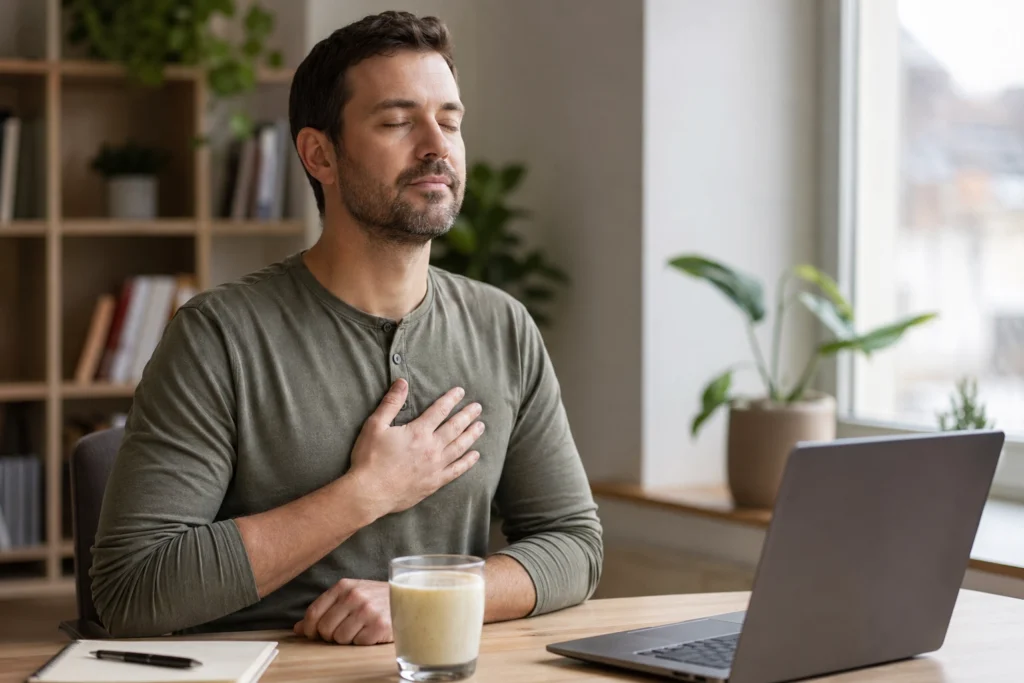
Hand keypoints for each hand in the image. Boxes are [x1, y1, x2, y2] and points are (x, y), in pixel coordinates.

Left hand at [294, 579, 391, 644]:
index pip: (313, 613)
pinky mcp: (380, 625)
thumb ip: (323, 609)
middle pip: (325, 628)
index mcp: (343, 586)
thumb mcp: (348, 596)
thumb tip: (297, 629)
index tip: (316, 634)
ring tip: (360, 629)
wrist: (408, 598)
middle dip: (331, 635)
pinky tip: (371, 631)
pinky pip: (358, 643)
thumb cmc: (375, 599)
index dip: (310, 628)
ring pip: (340, 638)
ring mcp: (368, 610)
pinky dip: (363, 641)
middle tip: (343, 630)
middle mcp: (354, 596)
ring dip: (348, 639)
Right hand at [349, 379, 484, 516]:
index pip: (439, 411)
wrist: (369, 493)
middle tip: (478, 407)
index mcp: (418, 432)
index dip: (451, 399)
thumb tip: (402, 382)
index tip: (460, 392)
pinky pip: (456, 470)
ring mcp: (435, 466)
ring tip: (481, 426)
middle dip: (467, 415)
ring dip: (471, 435)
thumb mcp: (375, 426)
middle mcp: (431, 448)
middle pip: (455, 427)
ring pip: (460, 447)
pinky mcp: (434, 482)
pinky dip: (467, 462)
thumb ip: (391, 403)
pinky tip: (475, 456)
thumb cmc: (369, 458)